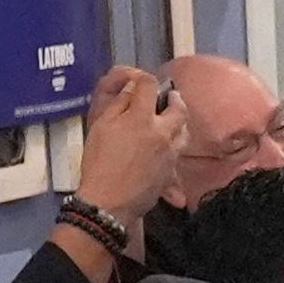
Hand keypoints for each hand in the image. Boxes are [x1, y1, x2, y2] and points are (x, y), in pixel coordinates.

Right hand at [73, 67, 187, 220]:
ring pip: (184, 133)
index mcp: (142, 118)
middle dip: (175, 99)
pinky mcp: (170, 173)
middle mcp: (163, 133)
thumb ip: (118, 105)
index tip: (140, 83)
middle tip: (169, 98)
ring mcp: (170, 154)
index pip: (150, 86)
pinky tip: (165, 151)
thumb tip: (131, 89)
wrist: (108, 203)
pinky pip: (178, 156)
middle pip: (179, 109)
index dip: (144, 79)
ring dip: (180, 123)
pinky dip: (174, 149)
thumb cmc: (99, 163)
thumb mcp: (101, 128)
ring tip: (171, 122)